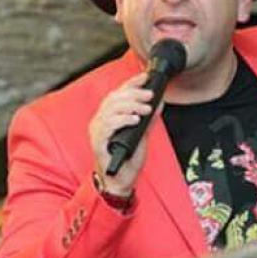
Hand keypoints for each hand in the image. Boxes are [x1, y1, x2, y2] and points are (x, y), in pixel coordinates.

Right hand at [89, 72, 153, 195]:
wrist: (121, 181)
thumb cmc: (127, 158)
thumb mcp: (142, 134)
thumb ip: (148, 119)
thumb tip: (159, 102)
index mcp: (109, 116)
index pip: (118, 93)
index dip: (131, 83)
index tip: (145, 76)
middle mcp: (100, 121)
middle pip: (114, 98)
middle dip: (134, 93)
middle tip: (150, 95)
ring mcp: (97, 131)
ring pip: (110, 109)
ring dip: (131, 106)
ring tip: (145, 109)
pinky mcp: (98, 142)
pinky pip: (107, 125)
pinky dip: (122, 120)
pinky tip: (135, 120)